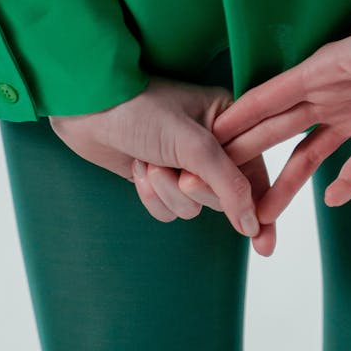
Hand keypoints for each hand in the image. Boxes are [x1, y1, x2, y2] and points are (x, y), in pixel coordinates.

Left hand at [47, 75, 276, 255]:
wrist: (86, 105)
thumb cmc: (141, 109)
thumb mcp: (194, 145)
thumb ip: (229, 185)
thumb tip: (251, 224)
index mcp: (232, 121)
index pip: (256, 173)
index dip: (260, 209)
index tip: (264, 244)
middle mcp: (213, 144)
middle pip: (224, 197)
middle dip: (196, 189)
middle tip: (181, 172)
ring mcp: (183, 163)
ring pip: (192, 207)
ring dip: (167, 191)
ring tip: (149, 162)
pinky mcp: (158, 177)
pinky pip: (168, 210)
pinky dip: (151, 196)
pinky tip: (137, 168)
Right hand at [181, 16, 350, 222]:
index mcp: (325, 70)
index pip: (271, 97)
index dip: (240, 118)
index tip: (209, 141)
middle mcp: (334, 94)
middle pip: (282, 130)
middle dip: (252, 156)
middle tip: (219, 184)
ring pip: (313, 154)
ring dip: (292, 182)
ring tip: (267, 213)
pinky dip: (348, 181)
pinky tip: (331, 200)